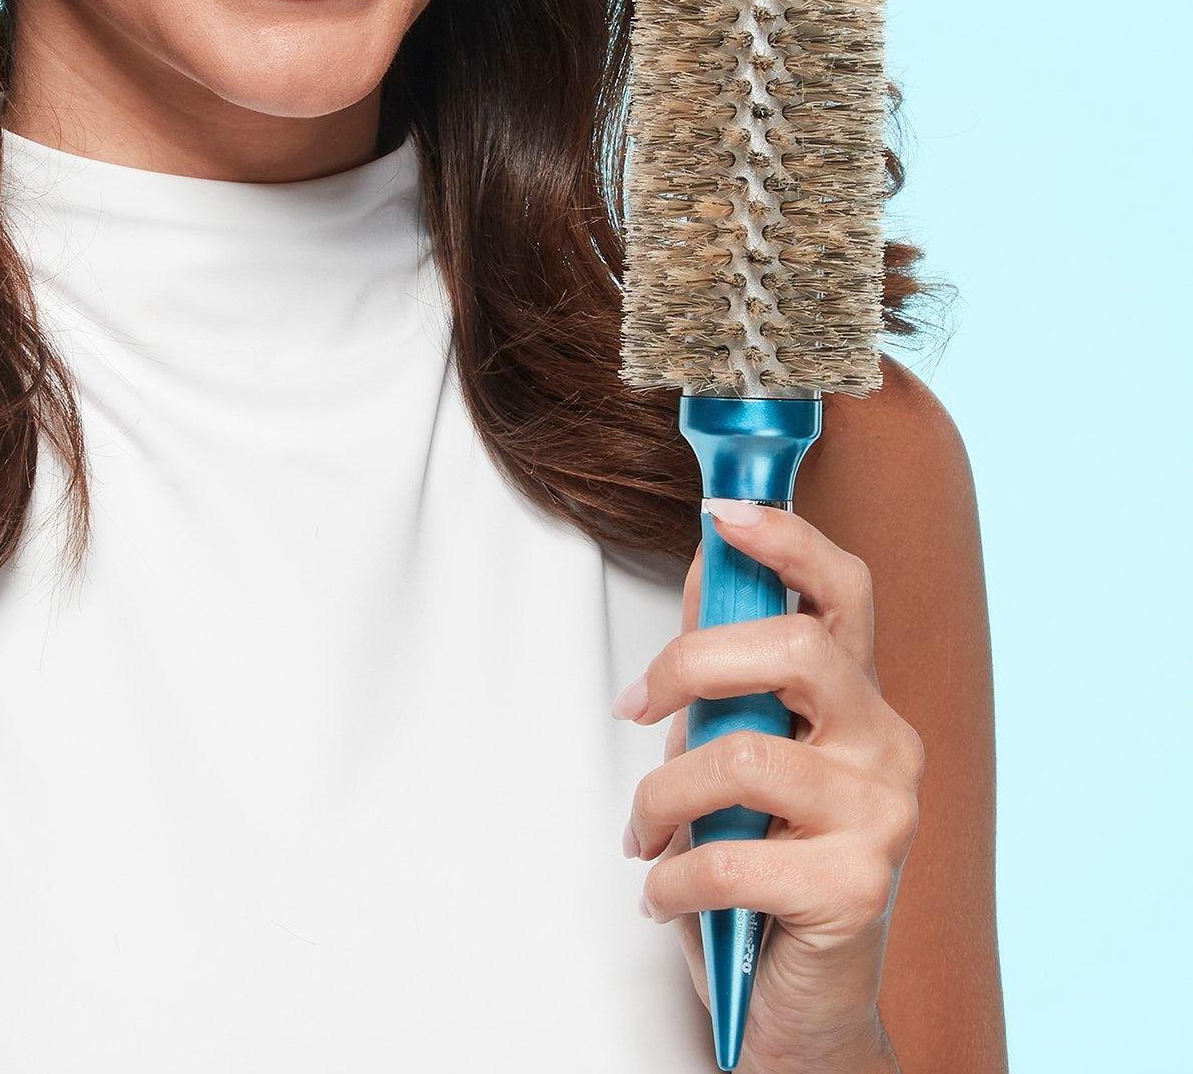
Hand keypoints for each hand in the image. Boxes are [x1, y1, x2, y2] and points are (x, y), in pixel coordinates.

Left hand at [613, 498, 923, 1073]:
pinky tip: (663, 895)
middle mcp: (889, 746)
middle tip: (633, 707)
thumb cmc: (764, 870)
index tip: (723, 513)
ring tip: (641, 835)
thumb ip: (727, 668)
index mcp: (860, 701)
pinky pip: (730, 857)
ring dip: (661, 798)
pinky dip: (672, 878)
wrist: (803, 1010)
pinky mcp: (858, 889)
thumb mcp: (735, 751)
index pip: (845, 591)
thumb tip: (708, 559)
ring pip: (742, 754)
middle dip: (691, 663)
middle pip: (796, 647)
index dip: (789, 541)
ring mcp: (883, 817)